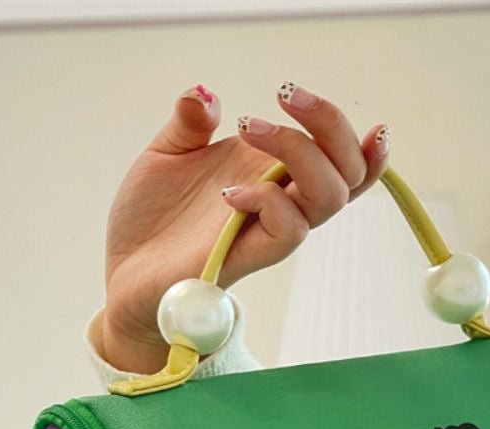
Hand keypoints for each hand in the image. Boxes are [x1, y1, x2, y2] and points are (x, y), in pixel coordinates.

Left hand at [98, 82, 390, 373]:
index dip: (364, 146)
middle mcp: (279, 202)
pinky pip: (288, 230)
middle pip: (348, 174)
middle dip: (330, 126)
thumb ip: (190, 122)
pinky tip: (228, 192)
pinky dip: (268, 200)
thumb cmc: (153, 219)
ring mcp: (265, 230)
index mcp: (270, 174)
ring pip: (328, 198)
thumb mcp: (167, 153)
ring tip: (248, 127)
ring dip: (301, 152)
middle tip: (283, 93)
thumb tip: (205, 96)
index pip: (340, 164)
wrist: (125, 272)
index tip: (365, 121)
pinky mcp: (246, 255)